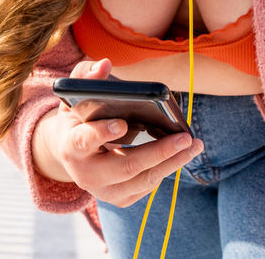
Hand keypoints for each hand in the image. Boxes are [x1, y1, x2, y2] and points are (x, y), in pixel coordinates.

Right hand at [33, 58, 203, 206]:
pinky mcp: (119, 198)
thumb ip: (85, 76)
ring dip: (172, 163)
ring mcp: (103, 191)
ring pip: (142, 181)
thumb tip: (104, 65)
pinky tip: (181, 154)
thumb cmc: (78, 117)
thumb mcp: (74, 95)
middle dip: (158, 152)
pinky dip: (166, 170)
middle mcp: (85, 175)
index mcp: (70, 146)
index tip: (122, 122)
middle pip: (124, 167)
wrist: (71, 153)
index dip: (102, 133)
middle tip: (184, 138)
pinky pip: (147, 187)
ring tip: (194, 145)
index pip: (83, 141)